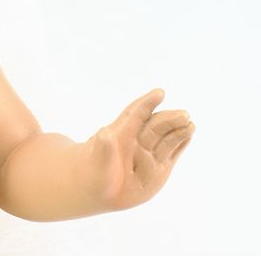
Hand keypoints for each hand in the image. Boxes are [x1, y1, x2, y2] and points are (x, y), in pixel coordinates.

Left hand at [86, 88, 194, 210]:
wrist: (99, 192)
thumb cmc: (94, 173)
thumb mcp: (97, 163)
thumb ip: (103, 149)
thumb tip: (104, 133)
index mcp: (119, 134)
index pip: (135, 114)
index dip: (146, 103)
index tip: (160, 92)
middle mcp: (136, 141)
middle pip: (155, 125)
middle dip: (168, 119)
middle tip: (183, 114)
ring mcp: (148, 154)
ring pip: (166, 138)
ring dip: (178, 130)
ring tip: (190, 124)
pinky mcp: (158, 168)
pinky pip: (172, 153)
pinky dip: (181, 143)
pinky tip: (189, 134)